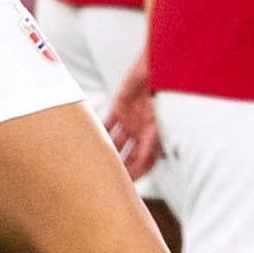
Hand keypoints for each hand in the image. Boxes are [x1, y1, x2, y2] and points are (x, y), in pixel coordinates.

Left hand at [104, 51, 160, 181]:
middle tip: (104, 181)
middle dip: (119, 168)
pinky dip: (99, 132)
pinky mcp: (121, 107)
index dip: (136, 174)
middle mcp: (144, 130)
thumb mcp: (160, 120)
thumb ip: (152, 142)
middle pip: (129, 155)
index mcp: (157, 135)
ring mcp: (132, 119)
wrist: (160, 65)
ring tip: (93, 165)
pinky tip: (87, 141)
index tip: (124, 187)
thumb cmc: (166, 91)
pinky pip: (108, 124)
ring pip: (117, 142)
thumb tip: (144, 162)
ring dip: (107, 152)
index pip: (145, 161)